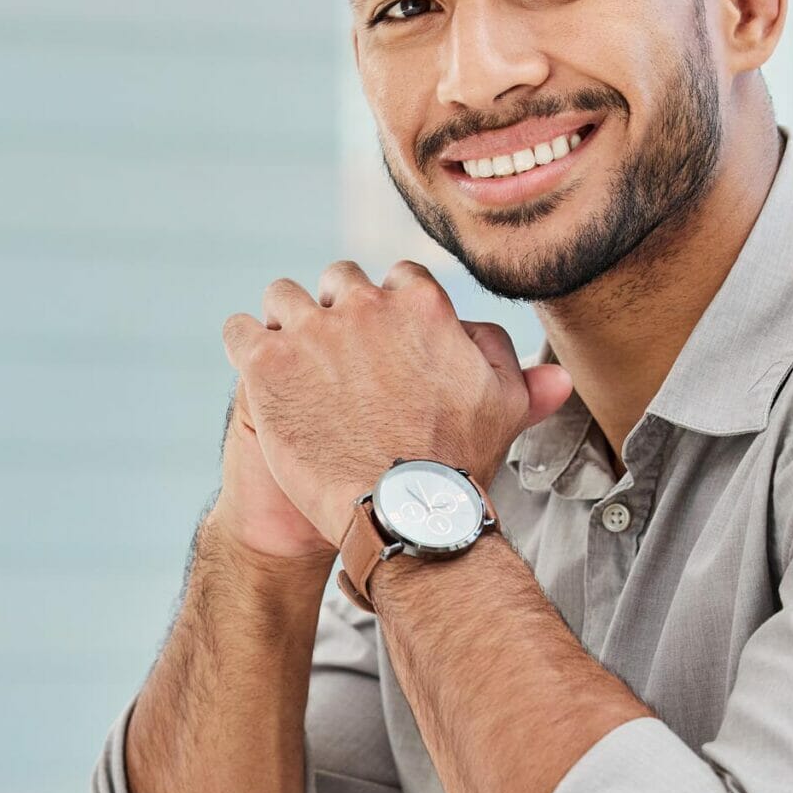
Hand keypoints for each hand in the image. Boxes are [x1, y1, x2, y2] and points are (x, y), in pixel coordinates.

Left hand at [222, 261, 573, 545]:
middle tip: (334, 356)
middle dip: (334, 309)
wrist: (402, 513)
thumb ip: (520, 376)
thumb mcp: (503, 410)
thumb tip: (554, 373)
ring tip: (290, 364)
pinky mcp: (268, 365)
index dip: (386, 311)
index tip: (380, 341)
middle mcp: (364, 304)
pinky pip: (239, 331)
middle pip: (336, 280)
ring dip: (286, 322)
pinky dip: (245, 347)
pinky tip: (257, 374)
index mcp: (421, 303)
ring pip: (282, 297)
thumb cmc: (455, 465)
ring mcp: (312, 331)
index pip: (395, 279)